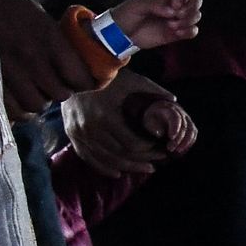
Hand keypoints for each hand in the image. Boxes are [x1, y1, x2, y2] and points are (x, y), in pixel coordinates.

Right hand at [0, 0, 100, 109]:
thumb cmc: (13, 10)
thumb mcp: (44, 19)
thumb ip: (62, 44)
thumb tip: (81, 66)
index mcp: (50, 39)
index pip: (78, 77)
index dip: (83, 82)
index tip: (81, 81)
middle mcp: (32, 58)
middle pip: (59, 94)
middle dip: (60, 91)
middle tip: (55, 84)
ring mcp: (10, 71)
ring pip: (37, 105)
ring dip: (40, 100)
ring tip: (36, 91)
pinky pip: (13, 109)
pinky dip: (19, 109)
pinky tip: (20, 99)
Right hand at [65, 74, 191, 180]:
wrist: (73, 72)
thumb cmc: (107, 77)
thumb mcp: (132, 80)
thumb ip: (153, 90)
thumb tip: (174, 101)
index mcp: (106, 115)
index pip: (131, 144)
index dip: (149, 150)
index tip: (162, 148)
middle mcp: (90, 128)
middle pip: (120, 155)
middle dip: (142, 160)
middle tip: (158, 162)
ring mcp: (78, 133)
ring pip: (105, 160)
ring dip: (127, 168)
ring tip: (145, 167)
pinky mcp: (71, 135)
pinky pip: (88, 157)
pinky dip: (103, 168)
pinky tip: (118, 173)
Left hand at [107, 0, 201, 50]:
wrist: (120, 35)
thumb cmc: (126, 15)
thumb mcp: (136, 5)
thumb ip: (155, 5)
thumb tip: (172, 11)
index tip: (175, 6)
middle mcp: (173, 5)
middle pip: (196, 0)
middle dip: (192, 8)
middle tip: (179, 16)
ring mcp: (176, 19)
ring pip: (196, 15)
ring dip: (189, 21)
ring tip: (173, 26)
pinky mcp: (177, 33)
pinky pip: (192, 31)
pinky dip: (189, 32)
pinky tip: (177, 34)